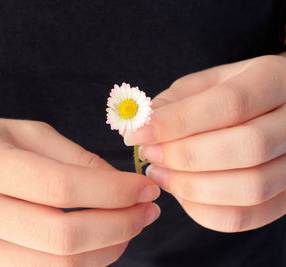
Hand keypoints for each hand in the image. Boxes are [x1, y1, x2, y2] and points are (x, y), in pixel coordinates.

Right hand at [0, 115, 159, 265]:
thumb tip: (122, 185)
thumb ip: (75, 158)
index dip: (114, 191)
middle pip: (63, 238)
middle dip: (120, 226)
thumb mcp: (26, 132)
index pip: (62, 188)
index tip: (146, 186)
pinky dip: (85, 263)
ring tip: (131, 225)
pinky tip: (102, 241)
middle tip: (148, 209)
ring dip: (108, 249)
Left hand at [126, 54, 285, 232]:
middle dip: (185, 157)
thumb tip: (134, 127)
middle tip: (148, 155)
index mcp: (275, 79)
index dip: (177, 122)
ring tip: (159, 174)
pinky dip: (204, 211)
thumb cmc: (230, 94)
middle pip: (248, 147)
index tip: (138, 134)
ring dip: (192, 187)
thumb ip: (172, 103)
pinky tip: (180, 193)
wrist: (270, 110)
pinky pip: (247, 216)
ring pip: (252, 188)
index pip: (230, 103)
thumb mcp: (203, 84)